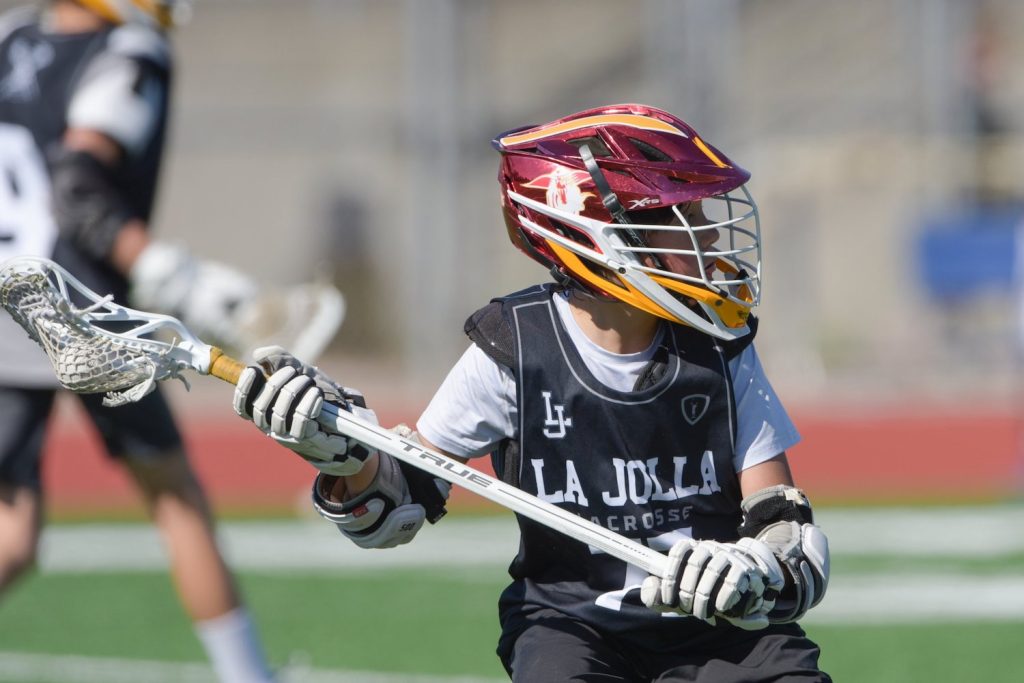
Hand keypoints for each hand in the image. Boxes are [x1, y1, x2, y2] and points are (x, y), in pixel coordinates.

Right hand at [232, 346, 376, 475]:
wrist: (346, 414)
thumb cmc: (318, 394)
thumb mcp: (300, 372)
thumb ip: (281, 361)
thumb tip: (258, 354)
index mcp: (265, 412)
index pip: (242, 407)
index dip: (243, 389)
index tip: (253, 370)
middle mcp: (271, 426)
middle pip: (260, 406)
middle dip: (277, 382)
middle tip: (295, 370)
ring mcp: (287, 435)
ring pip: (280, 412)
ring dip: (295, 390)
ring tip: (309, 381)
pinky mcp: (306, 439)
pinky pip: (301, 420)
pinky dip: (308, 402)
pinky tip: (317, 394)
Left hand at [640, 537, 783, 629]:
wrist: (744, 582)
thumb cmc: (705, 589)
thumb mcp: (679, 593)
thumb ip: (659, 595)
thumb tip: (649, 588)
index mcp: (691, 548)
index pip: (677, 552)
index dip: (670, 577)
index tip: (668, 599)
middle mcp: (708, 547)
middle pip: (693, 565)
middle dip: (687, 593)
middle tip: (687, 610)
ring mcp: (727, 555)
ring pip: (711, 573)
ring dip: (704, 598)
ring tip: (703, 613)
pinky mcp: (744, 568)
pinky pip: (731, 581)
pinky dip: (723, 598)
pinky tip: (720, 608)